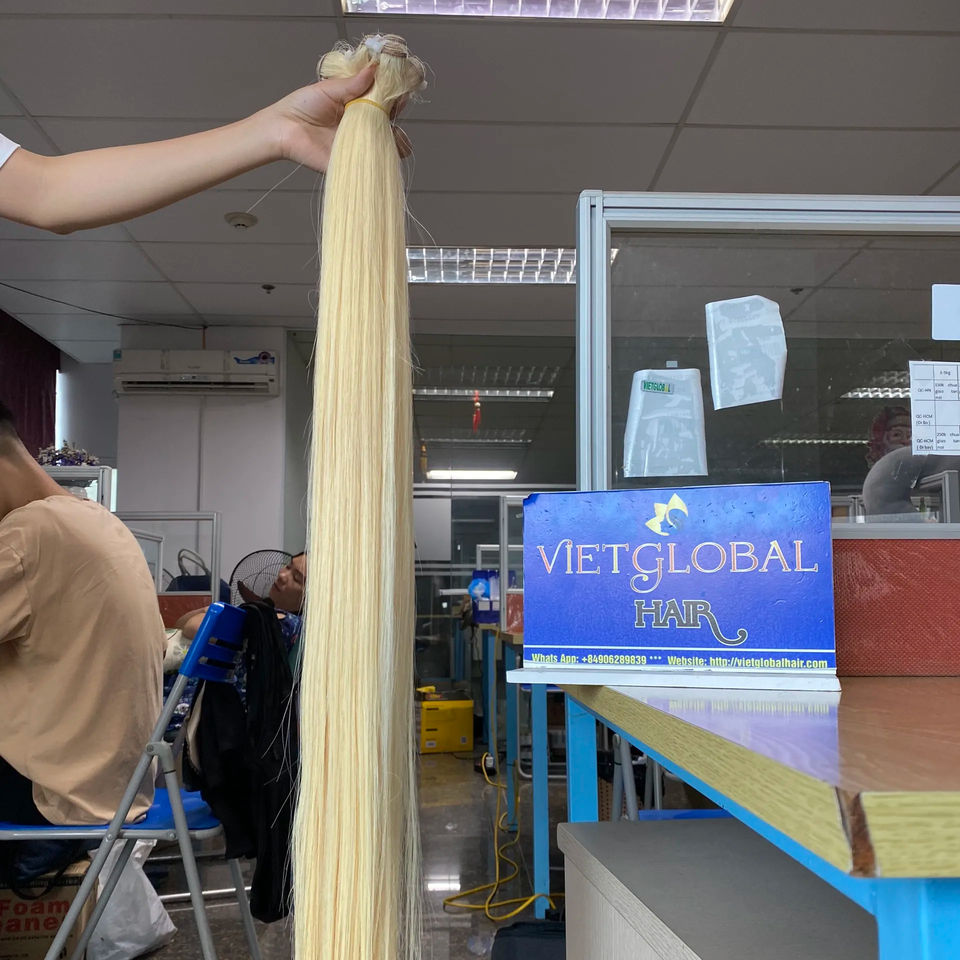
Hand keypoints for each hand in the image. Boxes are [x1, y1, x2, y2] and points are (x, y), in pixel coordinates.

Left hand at [266, 65, 411, 171]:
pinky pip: (374, 163)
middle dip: (397, 117)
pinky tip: (385, 149)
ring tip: (392, 131)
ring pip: (387, 145)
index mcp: (356, 106)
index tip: (399, 91)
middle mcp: (360, 126)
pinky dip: (383, 158)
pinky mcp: (353, 161)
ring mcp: (359, 145)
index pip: (383, 101)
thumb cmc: (301, 106)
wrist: (284, 130)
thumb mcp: (329, 89)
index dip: (393, 96)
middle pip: (389, 123)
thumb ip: (353, 83)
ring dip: (396, 139)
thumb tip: (375, 68)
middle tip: (395, 108)